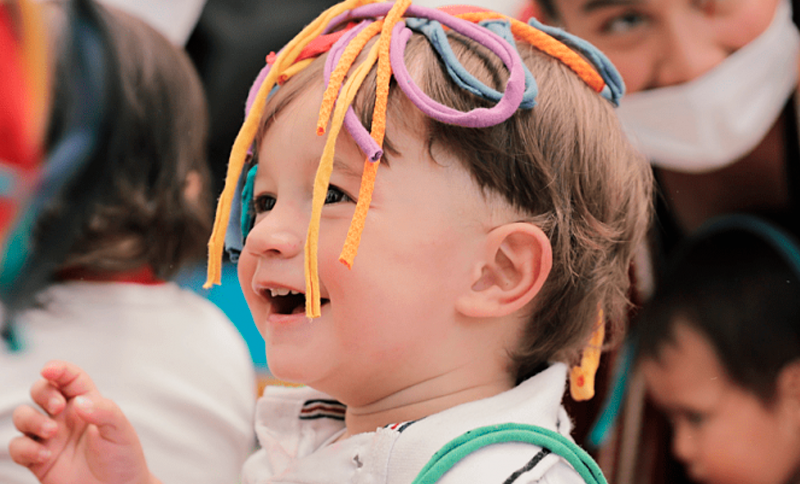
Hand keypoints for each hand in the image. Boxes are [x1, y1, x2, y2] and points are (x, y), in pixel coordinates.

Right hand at [8, 360, 158, 483]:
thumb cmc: (122, 458)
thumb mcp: (120, 430)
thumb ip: (104, 412)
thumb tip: (78, 402)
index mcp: (87, 402)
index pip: (69, 378)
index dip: (58, 369)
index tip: (49, 370)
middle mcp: (65, 417)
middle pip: (41, 391)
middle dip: (43, 393)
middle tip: (57, 408)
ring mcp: (50, 437)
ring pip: (23, 416)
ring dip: (31, 420)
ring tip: (51, 432)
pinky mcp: (38, 459)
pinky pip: (17, 447)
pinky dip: (25, 448)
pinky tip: (44, 455)